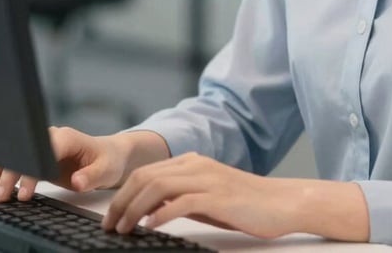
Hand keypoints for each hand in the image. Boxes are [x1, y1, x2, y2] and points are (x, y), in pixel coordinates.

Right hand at [0, 127, 168, 202]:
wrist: (110, 155)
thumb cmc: (109, 160)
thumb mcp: (106, 170)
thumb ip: (92, 176)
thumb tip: (77, 181)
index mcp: (67, 138)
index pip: (43, 151)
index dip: (31, 171)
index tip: (23, 191)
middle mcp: (53, 137)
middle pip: (24, 151)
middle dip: (9, 173)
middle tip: (0, 196)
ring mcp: (43, 145)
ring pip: (16, 152)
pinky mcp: (39, 155)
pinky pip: (16, 156)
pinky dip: (0, 165)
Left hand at [101, 153, 369, 242]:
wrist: (282, 202)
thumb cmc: (246, 204)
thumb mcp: (208, 198)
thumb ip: (181, 199)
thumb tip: (150, 211)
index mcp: (193, 162)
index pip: (147, 172)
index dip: (123, 194)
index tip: (111, 216)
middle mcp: (197, 165)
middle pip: (146, 177)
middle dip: (122, 202)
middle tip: (110, 225)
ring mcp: (208, 179)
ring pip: (158, 187)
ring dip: (135, 209)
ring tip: (124, 229)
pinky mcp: (219, 196)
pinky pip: (182, 202)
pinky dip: (162, 214)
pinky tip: (151, 227)